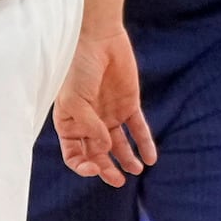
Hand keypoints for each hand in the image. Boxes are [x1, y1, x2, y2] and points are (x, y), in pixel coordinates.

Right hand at [55, 26, 154, 186]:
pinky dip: (144, 144)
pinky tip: (150, 158)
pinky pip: (137, 129)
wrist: (99, 39)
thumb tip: (105, 149)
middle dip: (107, 169)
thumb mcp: (76, 100)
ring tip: (135, 170)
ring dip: (127, 159)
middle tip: (118, 181)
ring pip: (119, 145)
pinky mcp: (128, 105)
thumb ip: (90, 127)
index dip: (82, 166)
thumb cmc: (79, 68)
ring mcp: (109, 114)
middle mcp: (89, 123)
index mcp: (69, 123)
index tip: (93, 169)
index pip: (74, 154)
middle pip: (98, 154)